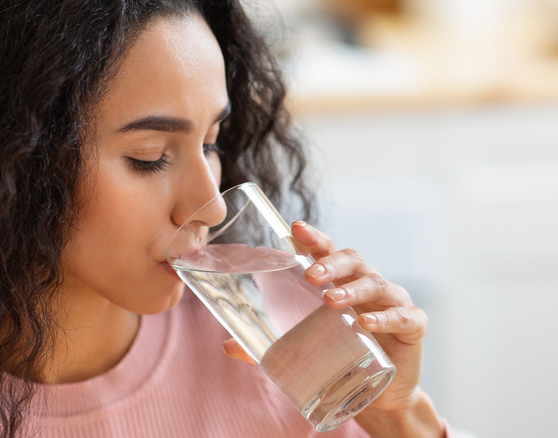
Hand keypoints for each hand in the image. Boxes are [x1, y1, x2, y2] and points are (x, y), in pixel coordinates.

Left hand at [223, 220, 428, 412]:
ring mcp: (392, 302)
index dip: (314, 238)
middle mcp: (366, 285)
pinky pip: (403, 315)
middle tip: (310, 275)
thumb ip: (267, 347)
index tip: (296, 229)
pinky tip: (366, 323)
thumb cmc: (340, 357)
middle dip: (330, 263)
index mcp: (340, 282)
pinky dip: (385, 317)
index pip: (327, 251)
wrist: (379, 395)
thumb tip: (227, 346)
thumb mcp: (303, 350)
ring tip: (331, 301)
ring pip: (376, 283)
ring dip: (352, 288)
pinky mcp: (413, 325)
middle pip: (352, 260)